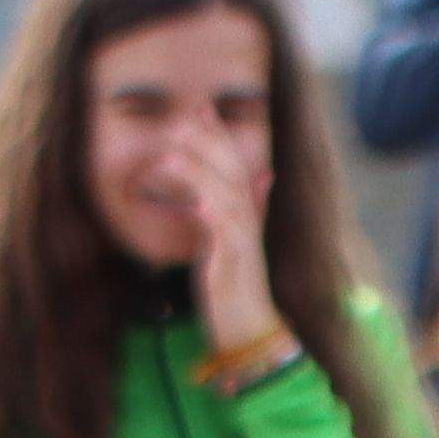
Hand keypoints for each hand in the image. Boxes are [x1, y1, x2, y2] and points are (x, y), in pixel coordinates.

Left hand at [164, 125, 285, 355]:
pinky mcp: (233, 265)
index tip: (198, 107)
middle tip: (183, 116)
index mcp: (246, 214)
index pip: (234, 165)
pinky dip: (212, 217)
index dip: (217, 135)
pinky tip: (197, 203)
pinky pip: (224, 236)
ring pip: (224, 198)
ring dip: (199, 175)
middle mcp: (247, 223)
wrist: (251, 330)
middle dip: (208, 143)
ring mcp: (242, 243)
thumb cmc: (239, 288)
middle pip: (230, 173)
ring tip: (170, 155)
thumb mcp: (241, 242)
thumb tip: (268, 176)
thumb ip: (253, 208)